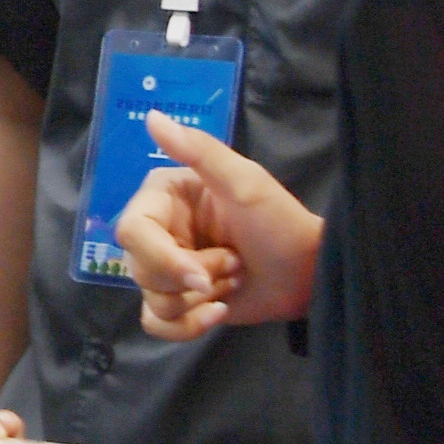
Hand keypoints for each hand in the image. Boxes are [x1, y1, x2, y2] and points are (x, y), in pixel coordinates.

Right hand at [117, 113, 324, 342]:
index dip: (161, 257)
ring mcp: (169, 269)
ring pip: (152, 298)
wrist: (312, 273)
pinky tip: (219, 314)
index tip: (197, 273)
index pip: (132, 232)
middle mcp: (160, 231)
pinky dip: (187, 327)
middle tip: (231, 265)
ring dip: (199, 298)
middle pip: (139, 268)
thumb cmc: (281, 222)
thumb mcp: (244, 182)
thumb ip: (199, 150)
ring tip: (233, 280)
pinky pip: (157, 323)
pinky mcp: (181, 302)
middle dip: (191, 278)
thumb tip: (153, 116)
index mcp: (166, 198)